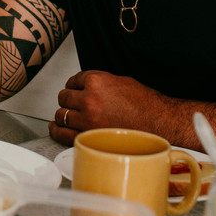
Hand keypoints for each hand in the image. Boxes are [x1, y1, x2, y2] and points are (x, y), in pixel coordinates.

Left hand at [49, 70, 172, 145]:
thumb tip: (87, 86)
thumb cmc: (145, 103)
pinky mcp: (88, 136)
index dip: (75, 85)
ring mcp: (87, 119)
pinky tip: (57, 128)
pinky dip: (57, 130)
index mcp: (97, 81)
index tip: (75, 89)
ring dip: (63, 114)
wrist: (159, 122)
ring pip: (61, 114)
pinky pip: (62, 133)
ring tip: (67, 115)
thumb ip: (100, 82)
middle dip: (68, 99)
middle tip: (73, 103)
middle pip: (64, 97)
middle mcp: (89, 98)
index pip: (74, 80)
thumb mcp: (121, 81)